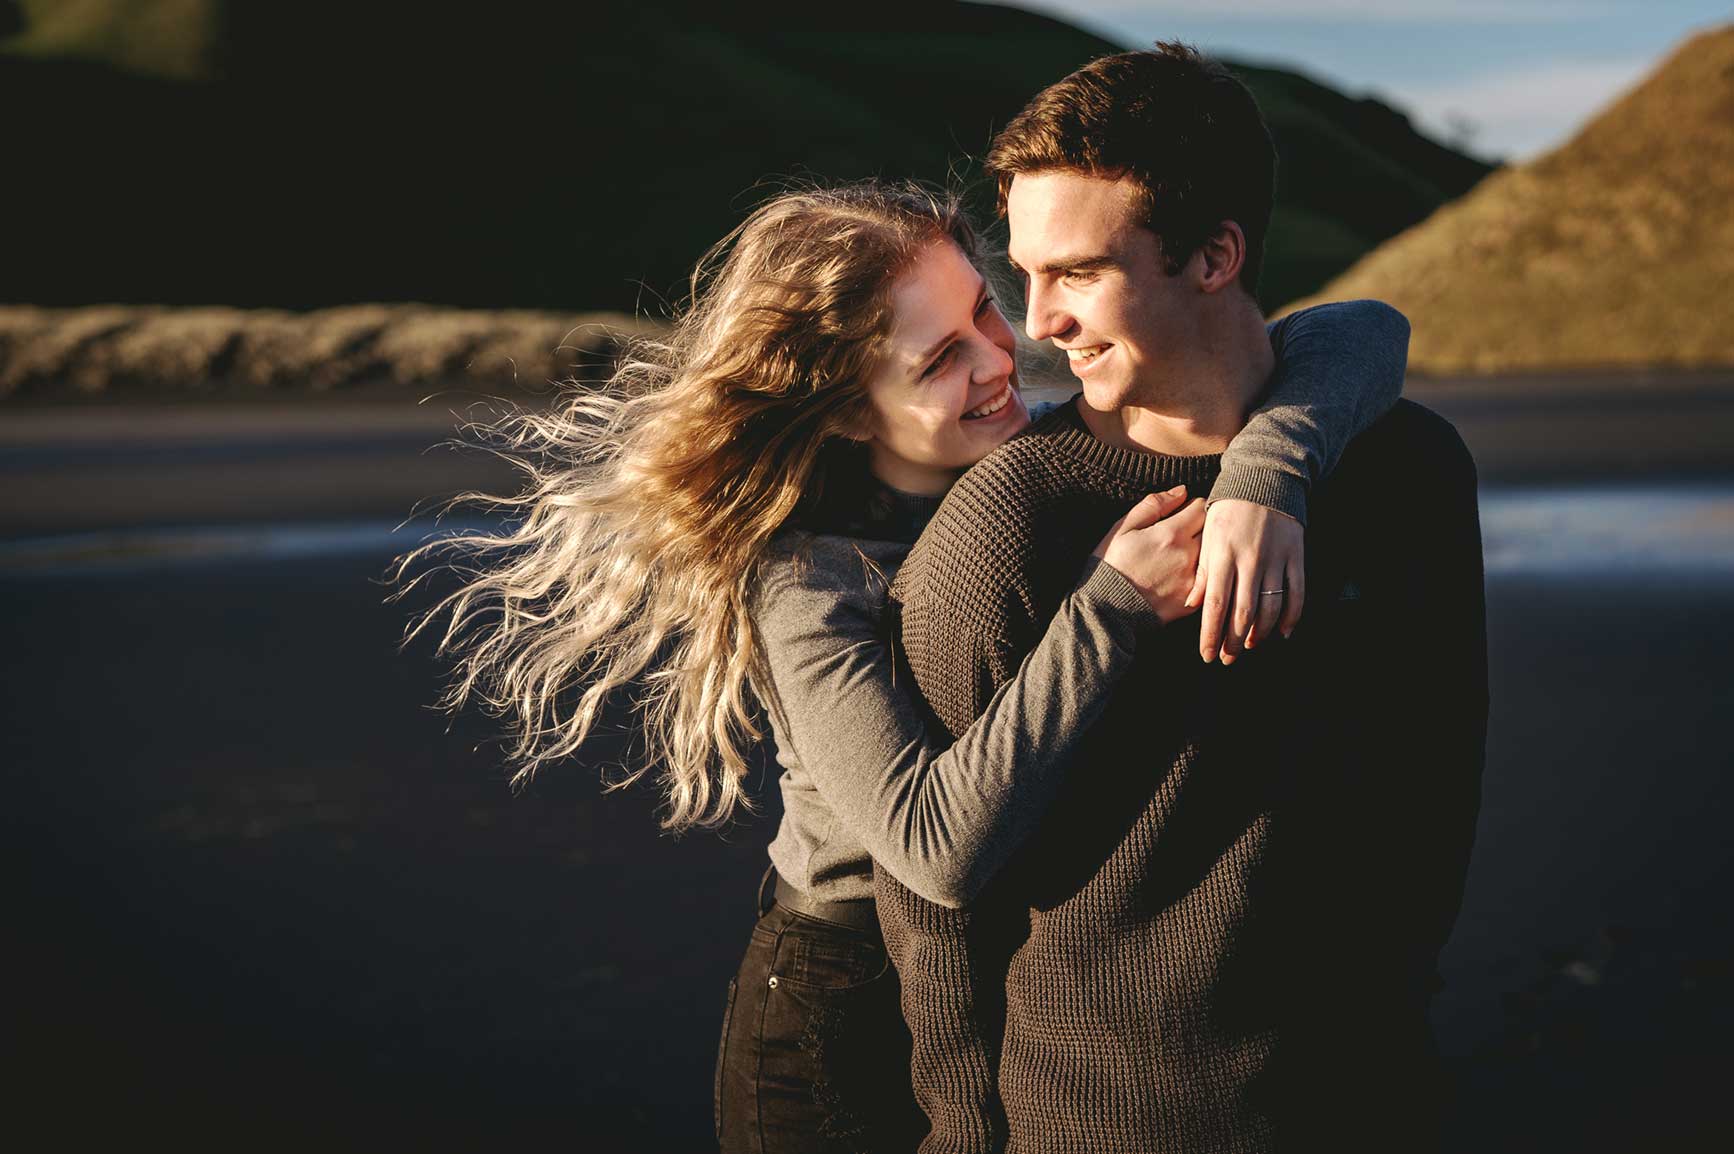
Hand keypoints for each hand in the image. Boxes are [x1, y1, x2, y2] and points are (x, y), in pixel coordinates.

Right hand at [1092, 485, 1206, 623]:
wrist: (1105, 610)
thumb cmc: (1111, 565)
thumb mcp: (1123, 528)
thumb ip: (1154, 505)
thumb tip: (1183, 490)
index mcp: (1171, 533)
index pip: (1202, 507)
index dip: (1193, 506)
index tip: (1184, 512)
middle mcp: (1188, 555)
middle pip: (1212, 530)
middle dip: (1203, 526)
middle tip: (1185, 532)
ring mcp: (1194, 579)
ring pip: (1215, 555)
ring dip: (1206, 550)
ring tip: (1183, 554)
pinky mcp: (1194, 600)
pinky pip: (1210, 580)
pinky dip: (1204, 573)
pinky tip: (1182, 574)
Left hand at [1185, 498, 1306, 664]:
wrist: (1264, 479)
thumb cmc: (1228, 510)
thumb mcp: (1208, 536)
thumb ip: (1202, 571)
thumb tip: (1193, 605)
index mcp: (1223, 555)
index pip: (1215, 604)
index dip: (1211, 634)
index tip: (1206, 654)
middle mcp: (1250, 560)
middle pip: (1242, 612)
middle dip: (1233, 641)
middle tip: (1226, 659)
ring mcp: (1276, 559)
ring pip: (1270, 608)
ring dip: (1260, 633)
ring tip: (1248, 646)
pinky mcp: (1296, 556)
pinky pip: (1297, 593)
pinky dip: (1292, 616)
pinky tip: (1283, 633)